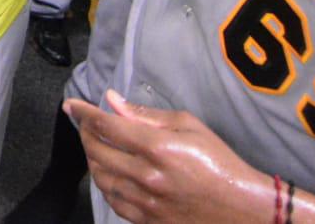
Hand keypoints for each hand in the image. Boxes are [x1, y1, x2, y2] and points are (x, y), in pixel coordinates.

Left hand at [64, 90, 274, 223]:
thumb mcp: (189, 126)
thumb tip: (112, 101)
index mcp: (158, 148)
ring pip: (101, 179)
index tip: (71, 105)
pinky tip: (111, 175)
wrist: (243, 209)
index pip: (107, 126)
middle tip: (86, 125)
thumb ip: (146, 114)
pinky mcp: (149, 221)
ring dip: (93, 160)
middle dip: (85, 134)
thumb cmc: (219, 162)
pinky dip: (106, 186)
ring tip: (97, 148)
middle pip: (97, 152)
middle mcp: (147, 176)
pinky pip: (114, 203)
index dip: (84, 113)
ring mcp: (147, 203)